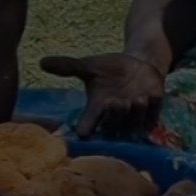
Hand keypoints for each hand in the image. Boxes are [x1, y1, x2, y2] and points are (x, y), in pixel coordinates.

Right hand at [40, 54, 164, 137]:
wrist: (137, 64)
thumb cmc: (110, 69)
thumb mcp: (89, 66)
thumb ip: (67, 67)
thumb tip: (41, 61)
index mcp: (97, 107)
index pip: (88, 124)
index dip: (86, 129)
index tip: (81, 133)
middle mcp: (115, 115)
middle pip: (113, 126)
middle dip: (114, 116)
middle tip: (115, 102)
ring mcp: (135, 114)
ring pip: (134, 121)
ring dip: (135, 112)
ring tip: (136, 99)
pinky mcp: (153, 109)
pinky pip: (153, 113)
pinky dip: (153, 105)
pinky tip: (151, 95)